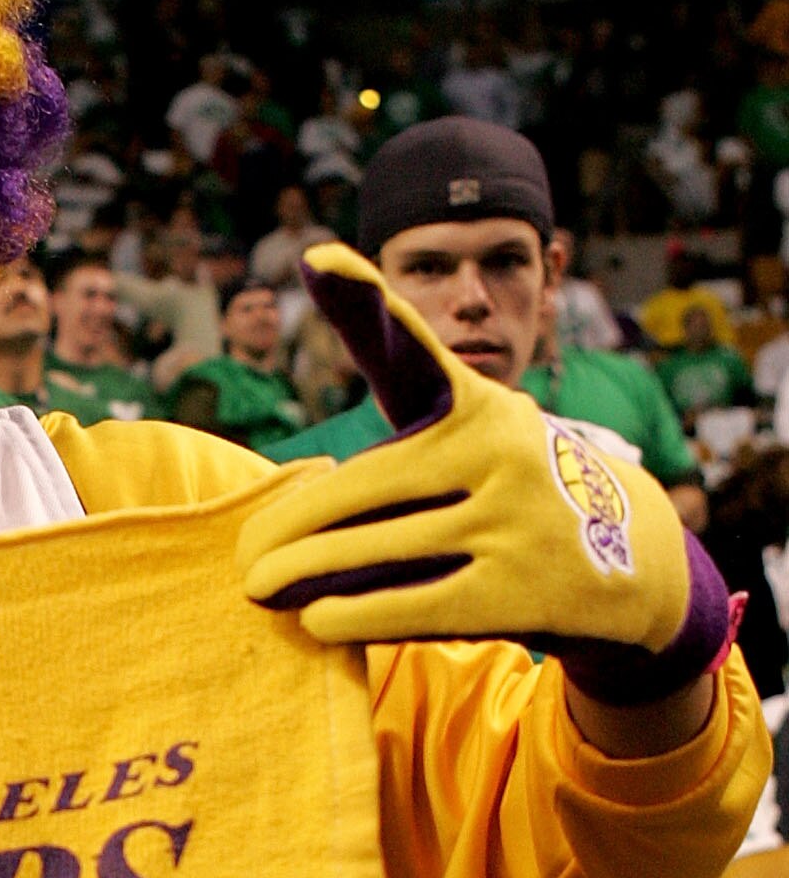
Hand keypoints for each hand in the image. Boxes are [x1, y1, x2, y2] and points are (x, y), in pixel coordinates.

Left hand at [237, 242, 723, 701]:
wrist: (632, 556)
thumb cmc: (508, 488)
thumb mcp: (469, 435)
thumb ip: (392, 432)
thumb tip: (302, 479)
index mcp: (477, 403)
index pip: (412, 349)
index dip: (363, 297)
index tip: (317, 258)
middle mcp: (498, 449)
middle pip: (359, 488)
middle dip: (289, 527)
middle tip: (246, 554)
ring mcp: (513, 519)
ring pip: (373, 550)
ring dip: (301, 574)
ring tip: (260, 585)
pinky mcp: (518, 591)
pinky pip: (408, 604)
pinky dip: (349, 614)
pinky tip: (315, 619)